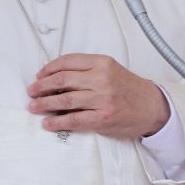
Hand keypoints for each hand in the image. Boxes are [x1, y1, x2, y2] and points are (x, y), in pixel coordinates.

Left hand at [26, 53, 169, 138]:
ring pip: (65, 99)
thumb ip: (88, 70)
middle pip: (62, 80)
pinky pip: (74, 119)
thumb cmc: (130, 88)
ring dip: (45, 104)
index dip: (49, 68)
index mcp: (102, 62)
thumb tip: (57, 77)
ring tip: (35, 106)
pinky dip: (58, 121)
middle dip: (42, 86)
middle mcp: (101, 78)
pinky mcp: (102, 117)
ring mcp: (102, 99)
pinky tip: (48, 122)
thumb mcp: (111, 69)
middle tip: (32, 91)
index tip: (40, 75)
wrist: (152, 106)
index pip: (68, 62)